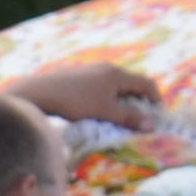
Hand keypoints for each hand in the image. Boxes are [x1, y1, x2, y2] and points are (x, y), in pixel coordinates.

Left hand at [4, 59, 158, 125]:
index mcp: (118, 74)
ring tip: (118, 121)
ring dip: (121, 103)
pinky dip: (107, 101)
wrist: (39, 92)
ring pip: (115, 88)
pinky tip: (97, 114)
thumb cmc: (74, 102)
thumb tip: (151, 126)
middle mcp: (108, 69)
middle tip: (138, 121)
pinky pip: (101, 89)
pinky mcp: (80, 78)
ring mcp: (93, 72)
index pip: (146, 84)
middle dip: (138, 103)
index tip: (156, 116)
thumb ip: (128, 118)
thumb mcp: (104, 112)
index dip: (155, 100)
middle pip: (132, 85)